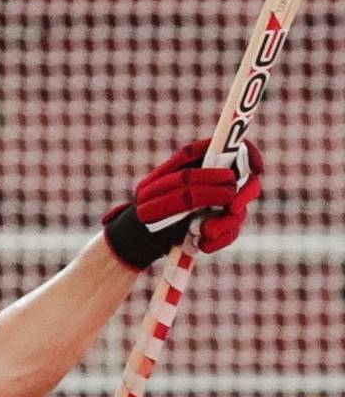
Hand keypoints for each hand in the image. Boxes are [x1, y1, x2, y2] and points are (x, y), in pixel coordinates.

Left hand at [102, 138, 263, 268]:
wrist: (139, 240)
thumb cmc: (146, 209)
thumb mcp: (158, 190)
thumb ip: (186, 180)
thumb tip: (224, 182)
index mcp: (201, 166)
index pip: (234, 151)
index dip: (250, 155)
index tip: (256, 167)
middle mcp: (216, 185)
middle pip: (245, 183)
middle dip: (242, 195)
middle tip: (233, 206)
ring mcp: (221, 207)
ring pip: (238, 212)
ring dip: (224, 223)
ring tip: (204, 231)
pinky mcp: (218, 229)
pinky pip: (229, 233)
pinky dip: (217, 240)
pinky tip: (201, 244)